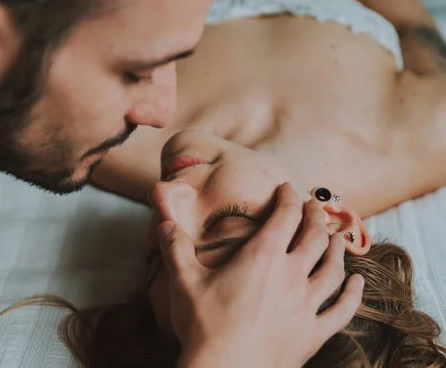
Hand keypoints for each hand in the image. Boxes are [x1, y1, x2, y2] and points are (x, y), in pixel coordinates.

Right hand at [157, 183, 363, 367]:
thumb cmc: (202, 326)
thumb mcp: (182, 281)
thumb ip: (175, 248)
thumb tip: (164, 223)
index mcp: (261, 257)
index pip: (285, 215)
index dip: (288, 196)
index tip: (287, 188)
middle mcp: (290, 276)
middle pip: (314, 236)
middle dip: (315, 216)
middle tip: (314, 206)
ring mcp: (305, 306)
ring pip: (333, 268)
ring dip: (337, 249)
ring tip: (337, 238)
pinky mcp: (312, 333)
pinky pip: (341, 310)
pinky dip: (352, 294)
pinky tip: (357, 283)